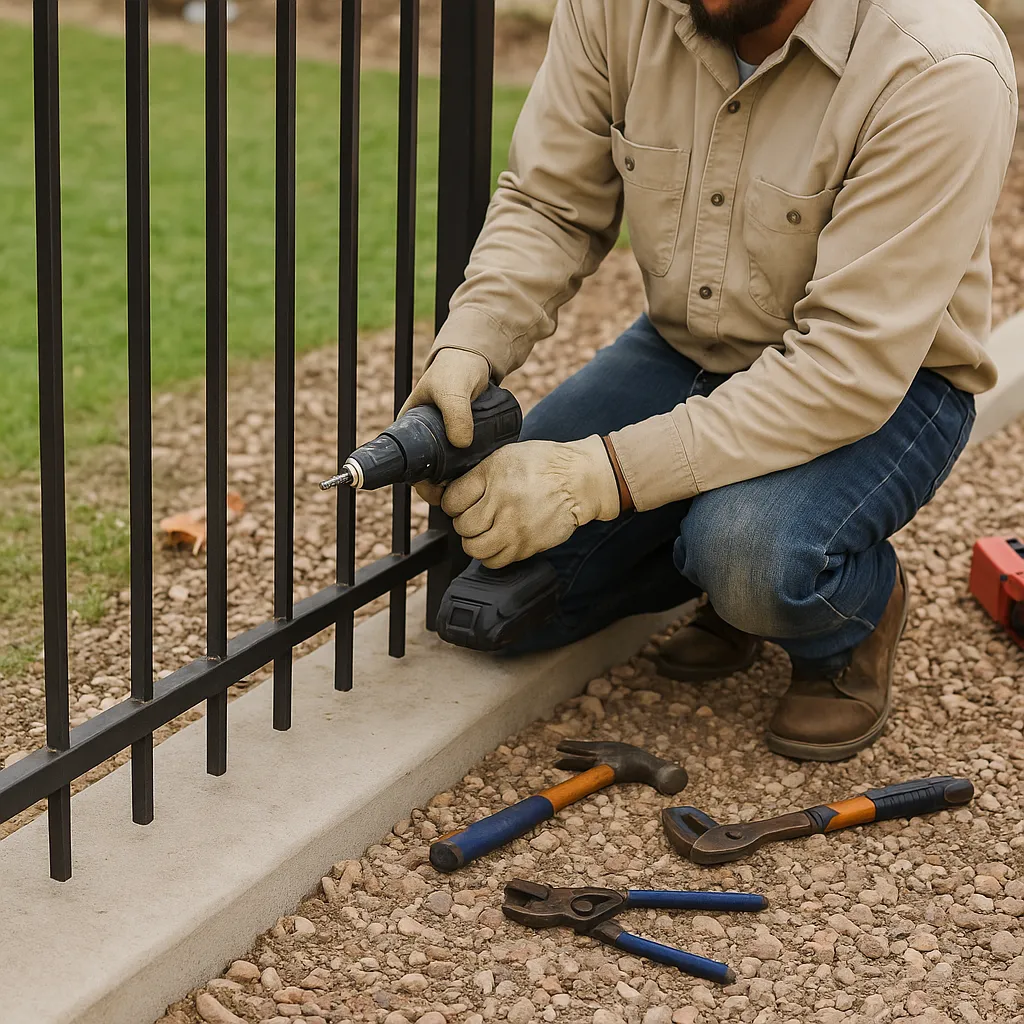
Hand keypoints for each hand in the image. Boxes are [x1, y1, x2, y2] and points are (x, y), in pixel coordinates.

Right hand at [399, 347, 491, 505]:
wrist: (479, 360)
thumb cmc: (457, 368)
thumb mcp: (453, 387)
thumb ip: (457, 411)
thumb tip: (462, 443)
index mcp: (411, 428)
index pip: (408, 466)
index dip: (419, 484)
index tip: (437, 493)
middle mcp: (427, 439)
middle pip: (429, 475)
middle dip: (442, 489)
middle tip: (460, 493)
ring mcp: (447, 441)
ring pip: (449, 472)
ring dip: (458, 483)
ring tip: (474, 486)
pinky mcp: (465, 441)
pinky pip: (465, 463)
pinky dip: (471, 473)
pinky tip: (483, 478)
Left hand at [441, 436, 620, 568]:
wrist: (580, 480)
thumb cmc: (545, 464)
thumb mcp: (507, 455)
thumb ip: (480, 474)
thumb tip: (455, 491)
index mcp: (493, 475)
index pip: (452, 501)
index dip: (453, 504)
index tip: (460, 504)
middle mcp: (502, 502)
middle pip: (462, 526)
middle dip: (465, 523)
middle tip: (475, 517)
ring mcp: (514, 527)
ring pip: (475, 549)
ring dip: (476, 542)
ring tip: (486, 532)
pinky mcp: (526, 546)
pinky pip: (496, 561)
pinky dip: (493, 554)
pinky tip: (500, 541)